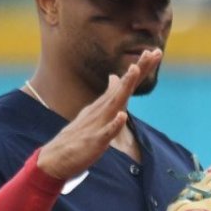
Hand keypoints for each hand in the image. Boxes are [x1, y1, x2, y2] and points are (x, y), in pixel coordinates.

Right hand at [37, 48, 162, 179]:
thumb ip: (108, 96)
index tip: (154, 52)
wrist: (55, 158)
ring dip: (125, 87)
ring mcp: (97, 124)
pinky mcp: (93, 141)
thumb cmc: (79, 135)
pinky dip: (113, 124)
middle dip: (138, 70)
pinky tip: (121, 116)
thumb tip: (116, 77)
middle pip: (123, 88)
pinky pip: (105, 133)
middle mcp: (101, 110)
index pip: (126, 84)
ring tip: (135, 70)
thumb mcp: (96, 112)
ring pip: (114, 104)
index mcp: (105, 105)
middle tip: (153, 52)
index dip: (141, 69)